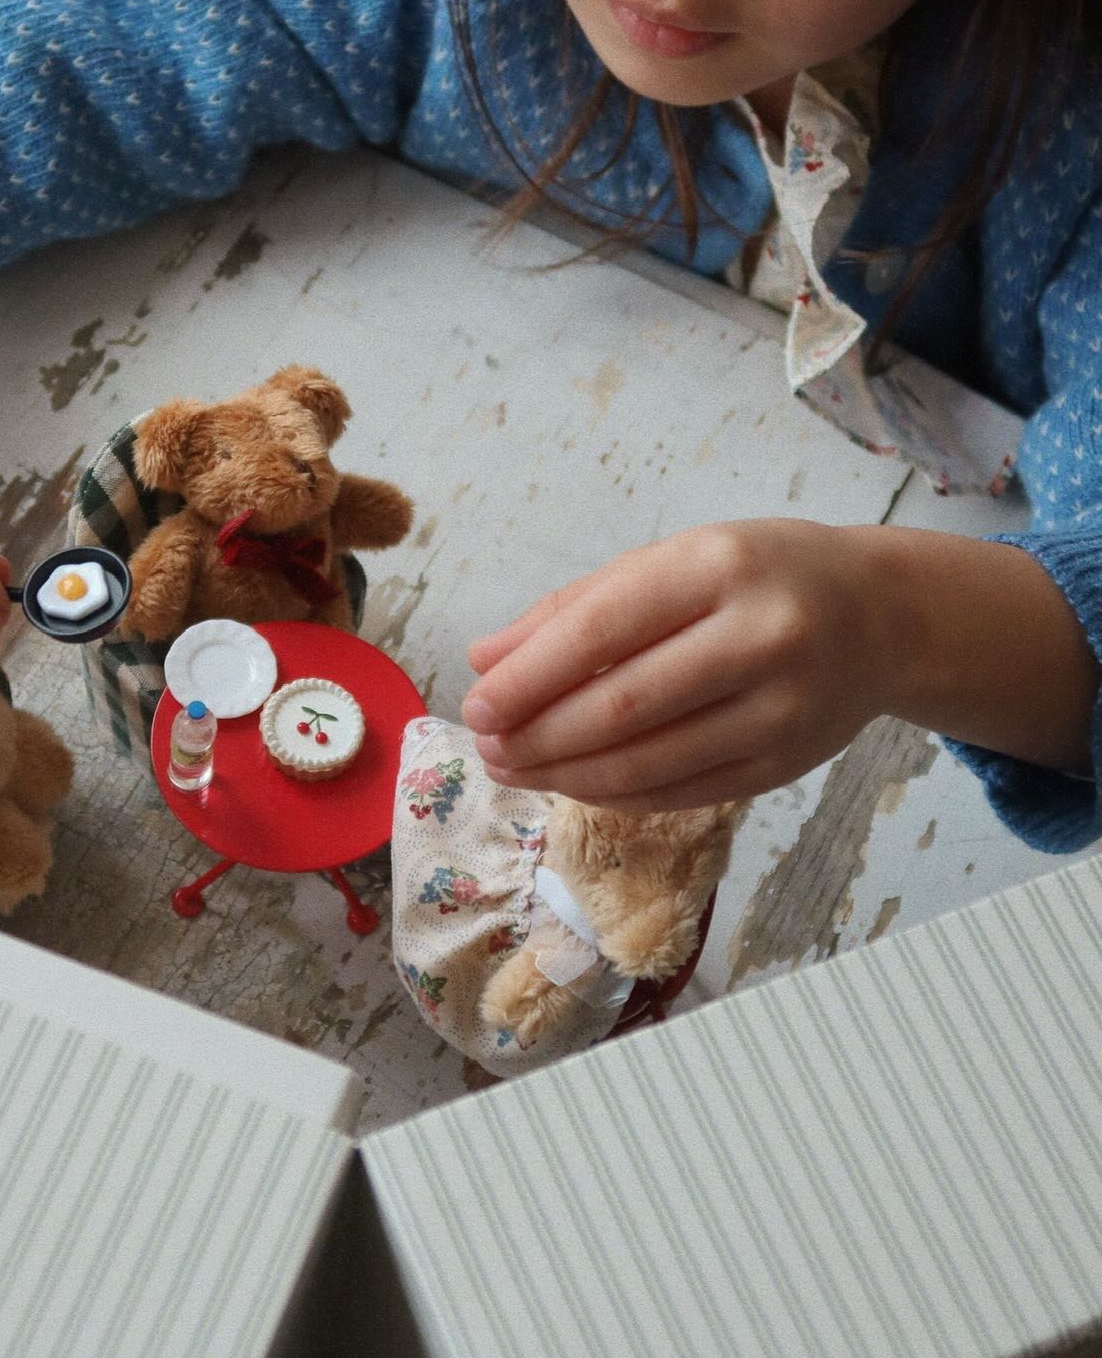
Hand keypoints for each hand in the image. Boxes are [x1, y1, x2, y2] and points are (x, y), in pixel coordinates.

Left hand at [462, 520, 895, 810]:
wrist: (881, 617)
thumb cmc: (757, 578)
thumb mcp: (673, 562)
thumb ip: (575, 609)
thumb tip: (485, 661)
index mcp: (719, 567)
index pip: (603, 630)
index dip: (529, 678)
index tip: (476, 704)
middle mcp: (759, 637)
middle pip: (622, 707)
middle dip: (538, 736)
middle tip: (487, 746)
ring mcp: (780, 710)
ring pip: (648, 763)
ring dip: (565, 776)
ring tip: (513, 769)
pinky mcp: (786, 766)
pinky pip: (681, 793)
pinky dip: (615, 795)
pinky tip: (573, 784)